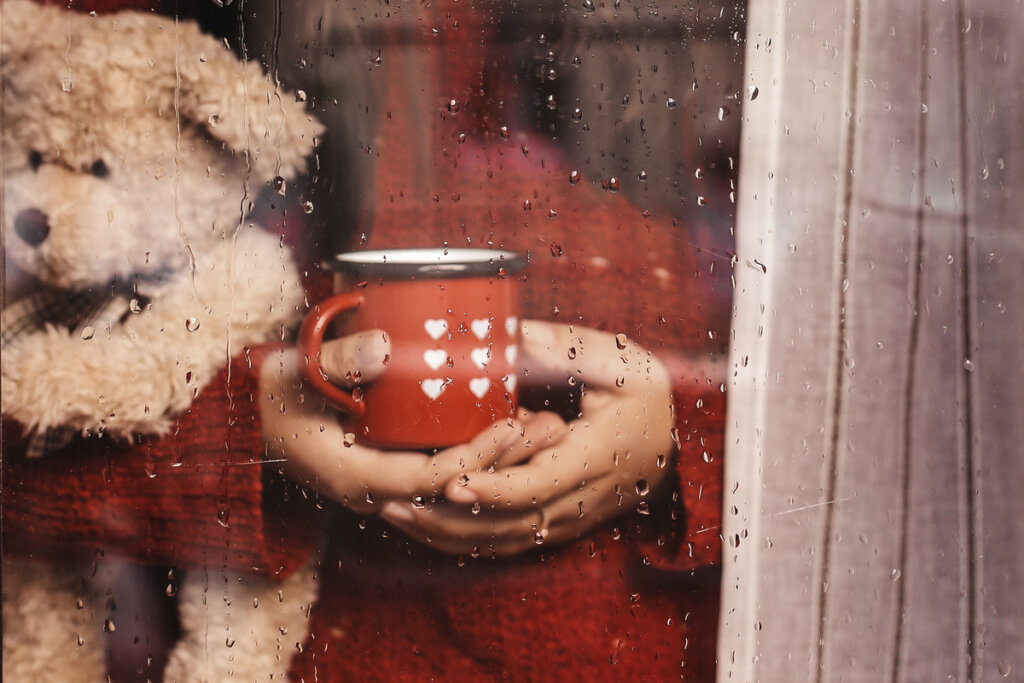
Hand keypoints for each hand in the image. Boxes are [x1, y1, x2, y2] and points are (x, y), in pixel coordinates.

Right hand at [259, 331, 534, 513]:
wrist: (248, 420)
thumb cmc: (270, 394)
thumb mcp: (295, 372)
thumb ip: (337, 361)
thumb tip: (383, 349)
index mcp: (354, 476)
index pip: (430, 479)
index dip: (474, 459)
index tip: (511, 427)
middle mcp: (375, 491)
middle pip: (455, 488)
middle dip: (506, 462)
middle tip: (551, 426)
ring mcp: (386, 485)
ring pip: (455, 484)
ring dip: (502, 461)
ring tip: (546, 426)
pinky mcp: (392, 471)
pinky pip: (445, 473)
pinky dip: (480, 456)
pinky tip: (513, 429)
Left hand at [379, 320, 675, 555]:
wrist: (675, 443)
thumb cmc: (645, 399)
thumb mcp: (617, 363)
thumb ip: (563, 349)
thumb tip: (507, 334)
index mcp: (595, 458)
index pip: (539, 485)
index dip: (495, 489)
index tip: (453, 482)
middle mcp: (579, 500)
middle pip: (508, 524)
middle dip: (448, 518)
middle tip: (394, 500)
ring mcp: (567, 519)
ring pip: (502, 541)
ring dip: (446, 533)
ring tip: (395, 513)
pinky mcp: (557, 525)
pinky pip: (508, 543)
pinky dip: (464, 541)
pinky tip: (425, 526)